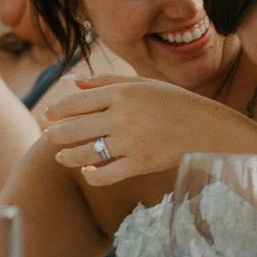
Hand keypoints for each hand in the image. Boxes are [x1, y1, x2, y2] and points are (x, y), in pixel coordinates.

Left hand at [42, 76, 238, 184]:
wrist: (207, 128)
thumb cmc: (174, 102)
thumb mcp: (143, 83)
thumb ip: (107, 81)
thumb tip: (74, 84)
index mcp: (121, 93)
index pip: (75, 102)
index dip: (56, 110)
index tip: (49, 115)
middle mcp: (122, 116)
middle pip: (73, 128)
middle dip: (55, 134)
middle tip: (48, 136)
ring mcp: (130, 142)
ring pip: (84, 153)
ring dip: (66, 156)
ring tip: (61, 156)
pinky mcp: (139, 164)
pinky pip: (104, 175)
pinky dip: (91, 175)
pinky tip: (88, 171)